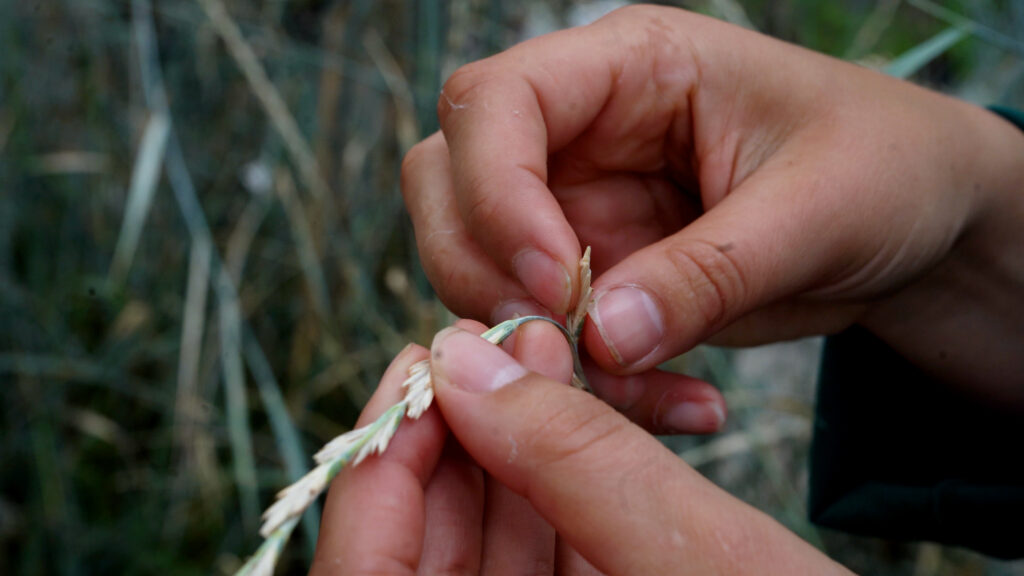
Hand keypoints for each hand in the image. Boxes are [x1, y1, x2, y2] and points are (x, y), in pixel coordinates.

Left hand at [312, 323, 851, 573]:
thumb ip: (576, 463)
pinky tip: (578, 411)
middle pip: (423, 546)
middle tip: (499, 341)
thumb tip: (464, 361)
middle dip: (460, 430)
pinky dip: (553, 480)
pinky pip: (538, 551)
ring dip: (511, 442)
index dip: (386, 457)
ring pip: (485, 540)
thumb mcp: (700, 556)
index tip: (430, 360)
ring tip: (547, 354)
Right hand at [402, 5, 1023, 402]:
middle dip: (486, 272)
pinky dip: (589, 383)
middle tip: (564, 344)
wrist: (916, 224)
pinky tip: (676, 405)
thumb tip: (601, 336)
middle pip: (449, 182)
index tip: (552, 279)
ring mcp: (578, 204)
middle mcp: (580, 131)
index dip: (495, 190)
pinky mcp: (594, 273)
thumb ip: (707, 271)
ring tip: (641, 390)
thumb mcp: (815, 210)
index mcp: (627, 67)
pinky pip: (545, 331)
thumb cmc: (884, 169)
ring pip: (477, 267)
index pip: (494, 103)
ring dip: (535, 344)